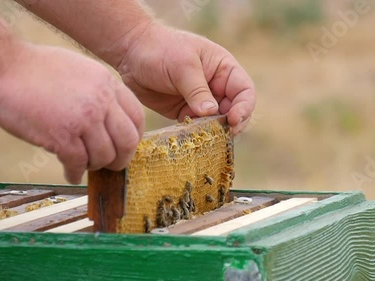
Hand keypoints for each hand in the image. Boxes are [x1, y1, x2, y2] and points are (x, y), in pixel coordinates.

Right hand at [0, 43, 143, 183]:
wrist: (4, 66)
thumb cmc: (38, 68)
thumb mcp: (83, 70)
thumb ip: (101, 92)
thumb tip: (110, 117)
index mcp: (108, 84)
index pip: (137, 117)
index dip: (135, 136)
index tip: (127, 146)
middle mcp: (101, 102)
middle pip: (127, 141)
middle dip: (122, 158)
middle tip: (113, 165)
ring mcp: (83, 119)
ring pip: (103, 155)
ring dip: (95, 165)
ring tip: (85, 165)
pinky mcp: (61, 135)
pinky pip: (77, 163)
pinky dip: (75, 173)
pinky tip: (71, 174)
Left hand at [116, 22, 255, 133]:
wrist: (131, 52)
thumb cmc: (160, 49)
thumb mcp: (182, 66)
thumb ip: (198, 90)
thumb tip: (212, 114)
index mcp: (223, 69)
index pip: (244, 91)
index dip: (244, 107)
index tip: (233, 120)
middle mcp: (216, 86)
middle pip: (234, 110)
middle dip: (231, 124)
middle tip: (222, 136)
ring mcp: (201, 100)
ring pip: (216, 122)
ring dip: (214, 132)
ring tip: (205, 139)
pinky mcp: (185, 111)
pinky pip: (197, 127)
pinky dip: (197, 135)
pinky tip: (191, 139)